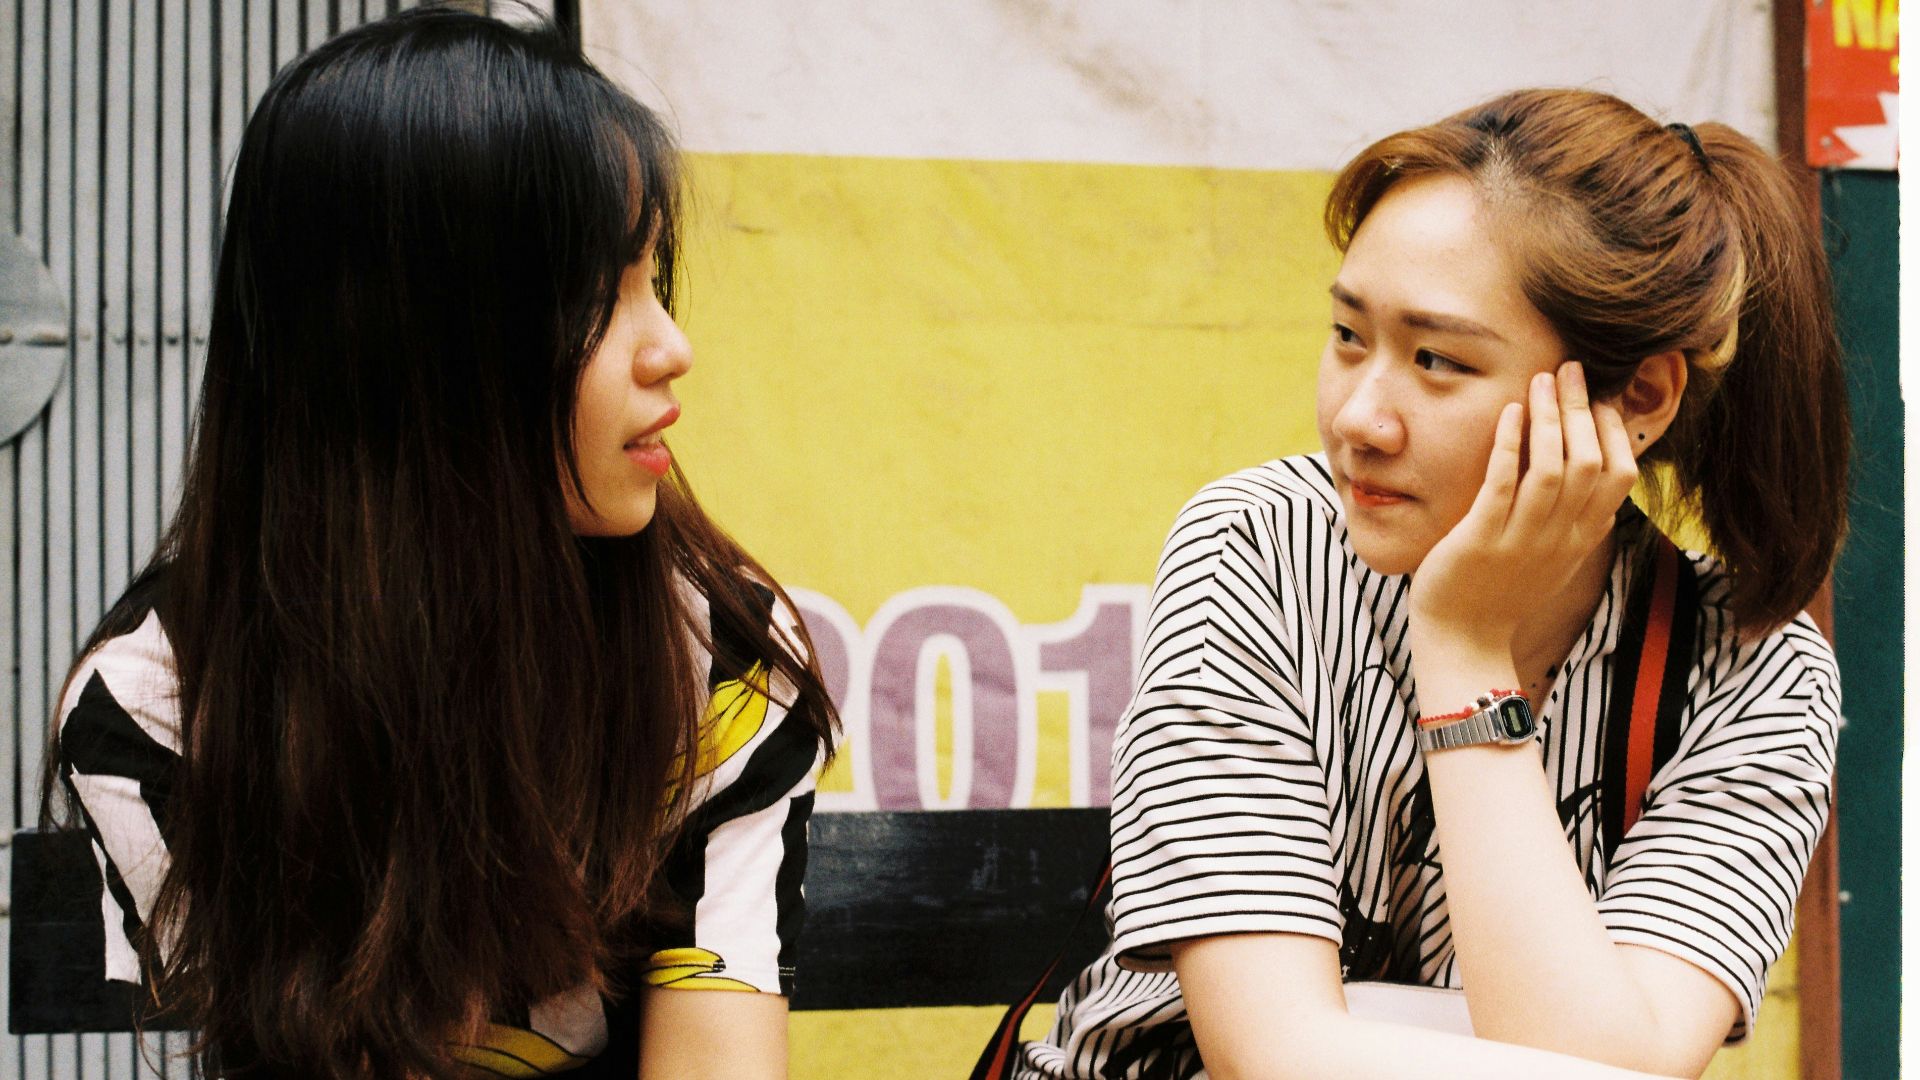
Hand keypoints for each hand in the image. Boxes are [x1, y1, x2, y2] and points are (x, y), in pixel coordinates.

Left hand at [1407, 362, 1638, 653]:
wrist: (1463, 643)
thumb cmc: (1503, 594)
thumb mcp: (1556, 559)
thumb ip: (1580, 523)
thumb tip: (1604, 485)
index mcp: (1581, 538)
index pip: (1621, 474)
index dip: (1613, 430)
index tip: (1598, 397)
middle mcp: (1560, 537)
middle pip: (1590, 461)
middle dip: (1582, 408)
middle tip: (1571, 369)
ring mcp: (1522, 539)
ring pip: (1553, 468)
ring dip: (1549, 417)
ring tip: (1542, 379)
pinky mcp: (1481, 539)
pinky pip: (1502, 483)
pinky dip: (1509, 443)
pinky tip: (1508, 412)